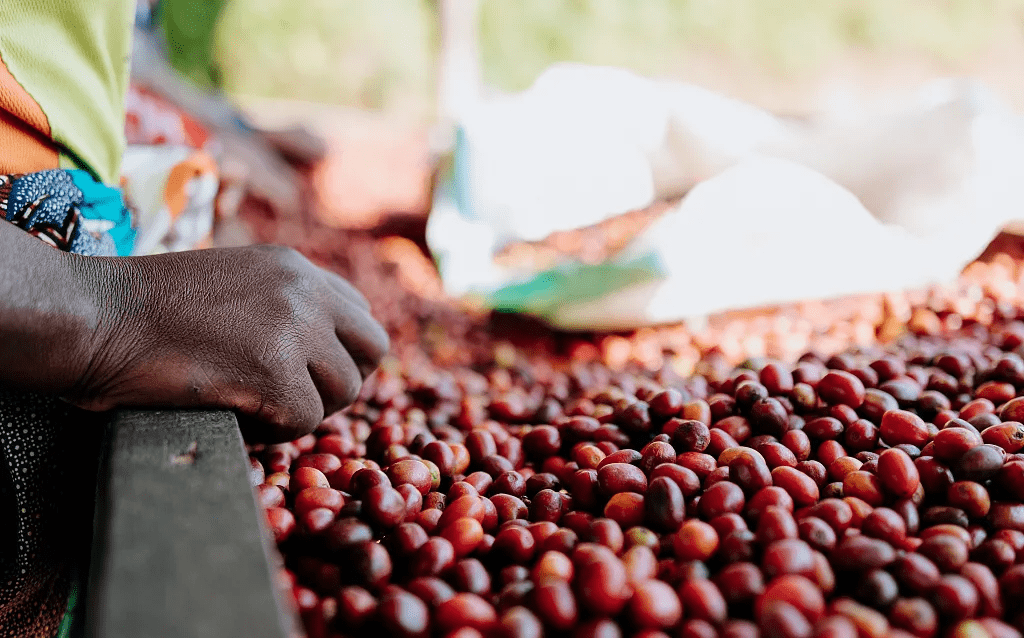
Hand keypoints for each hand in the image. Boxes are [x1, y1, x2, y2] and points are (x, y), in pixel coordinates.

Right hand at [70, 245, 387, 441]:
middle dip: (339, 381)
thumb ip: (281, 305)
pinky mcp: (274, 372)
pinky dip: (273, 432)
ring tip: (254, 405)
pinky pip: (305, 421)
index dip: (338, 352)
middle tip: (292, 397)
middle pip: (372, 351)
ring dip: (304, 409)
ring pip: (344, 391)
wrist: (92, 315)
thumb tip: (322, 351)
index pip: (360, 314)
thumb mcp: (231, 284)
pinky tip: (236, 416)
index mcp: (296, 267)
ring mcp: (293, 329)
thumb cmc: (145, 309)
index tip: (305, 371)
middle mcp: (306, 291)